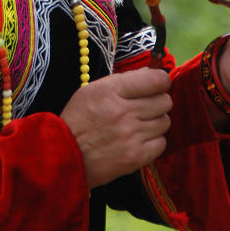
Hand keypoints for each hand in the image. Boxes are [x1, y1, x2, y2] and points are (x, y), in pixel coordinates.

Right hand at [60, 68, 171, 187]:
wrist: (64, 155)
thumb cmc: (79, 119)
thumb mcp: (94, 89)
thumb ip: (123, 80)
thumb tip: (151, 73)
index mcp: (112, 91)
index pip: (156, 80)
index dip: (162, 81)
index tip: (158, 85)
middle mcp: (124, 112)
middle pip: (164, 101)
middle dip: (158, 102)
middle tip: (146, 107)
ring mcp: (131, 136)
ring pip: (165, 122)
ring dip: (155, 122)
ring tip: (140, 125)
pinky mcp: (135, 157)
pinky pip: (161, 143)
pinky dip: (154, 142)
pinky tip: (140, 140)